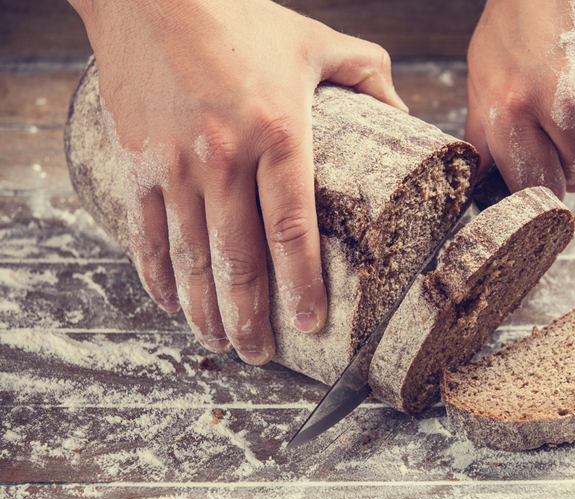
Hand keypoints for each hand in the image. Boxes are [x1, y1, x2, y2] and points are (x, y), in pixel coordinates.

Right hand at [70, 0, 407, 363]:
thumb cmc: (238, 16)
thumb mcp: (315, 42)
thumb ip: (369, 79)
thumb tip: (404, 117)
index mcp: (278, 132)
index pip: (292, 228)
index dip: (302, 284)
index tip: (310, 324)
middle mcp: (223, 156)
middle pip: (238, 260)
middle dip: (251, 317)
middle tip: (261, 355)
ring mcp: (173, 164)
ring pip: (190, 258)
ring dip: (205, 310)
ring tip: (222, 343)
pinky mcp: (135, 162)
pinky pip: (146, 234)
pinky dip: (157, 276)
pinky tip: (172, 302)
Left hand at [466, 0, 574, 197]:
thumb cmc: (519, 18)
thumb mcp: (484, 73)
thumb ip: (484, 131)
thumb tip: (480, 179)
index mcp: (515, 108)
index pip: (537, 185)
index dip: (542, 188)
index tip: (544, 180)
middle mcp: (565, 106)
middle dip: (571, 163)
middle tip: (561, 129)